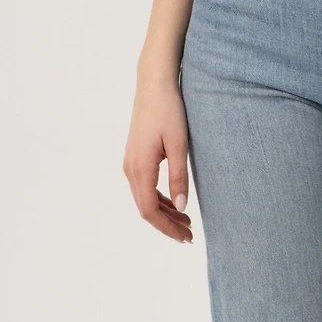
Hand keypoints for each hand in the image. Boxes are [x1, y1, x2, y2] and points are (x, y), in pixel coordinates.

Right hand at [122, 75, 193, 243]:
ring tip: (186, 220)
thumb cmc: (169, 110)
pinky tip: (174, 199)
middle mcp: (130, 169)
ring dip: (164, 211)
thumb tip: (182, 207)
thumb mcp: (179, 144)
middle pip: (146, 208)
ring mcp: (130, 162)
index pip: (150, 211)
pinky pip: (145, 185)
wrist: (154, 84)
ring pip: (145, 198)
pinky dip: (159, 197)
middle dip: (167, 224)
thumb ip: (179, 176)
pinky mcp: (135, 155)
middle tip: (190, 234)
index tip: (186, 237)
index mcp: (140, 168)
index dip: (167, 228)